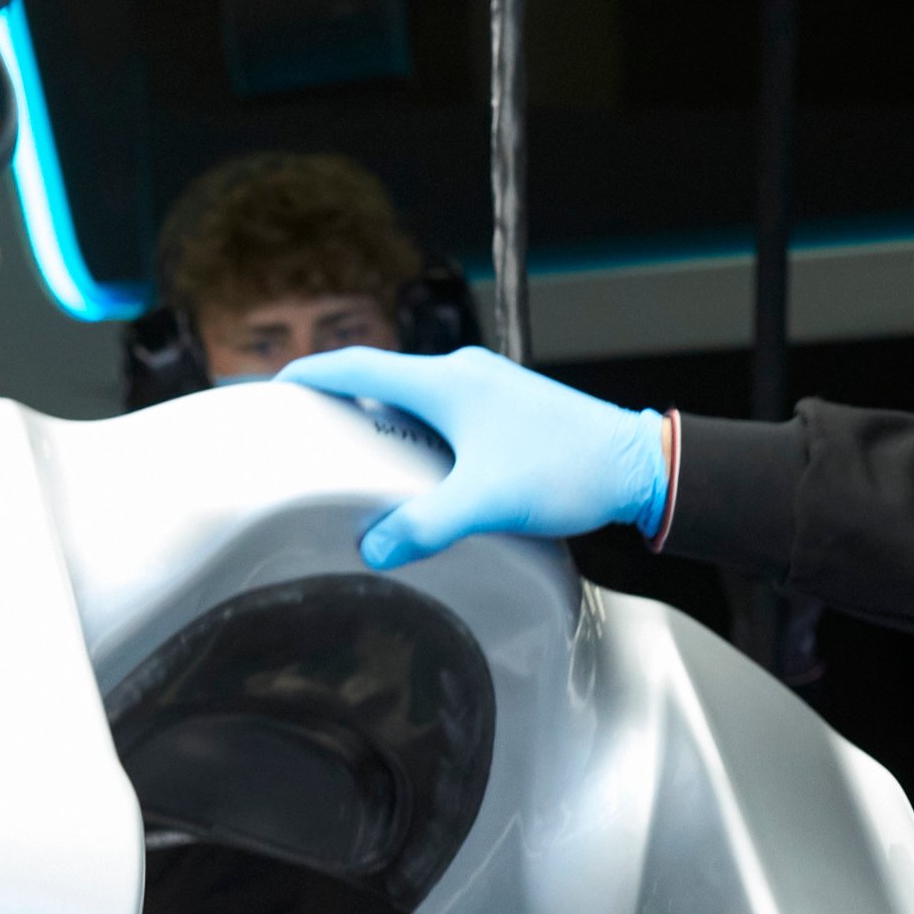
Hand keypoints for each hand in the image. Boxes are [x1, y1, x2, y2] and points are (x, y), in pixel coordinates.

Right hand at [275, 347, 672, 569]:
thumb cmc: (566, 471)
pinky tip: (423, 469)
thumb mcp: (486, 502)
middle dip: (344, 400)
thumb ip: (425, 525)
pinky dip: (421, 431)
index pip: (360, 365)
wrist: (636, 466)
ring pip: (418, 396)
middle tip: (311, 431)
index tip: (278, 387)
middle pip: (385, 378)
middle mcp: (466, 373)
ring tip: (358, 455)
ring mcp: (491, 387)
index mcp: (448, 382)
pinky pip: (448, 411)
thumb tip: (373, 548)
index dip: (313, 375)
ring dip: (386, 418)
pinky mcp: (511, 408)